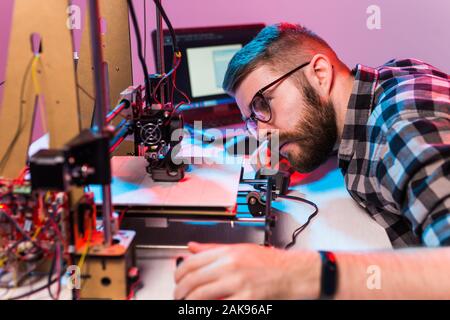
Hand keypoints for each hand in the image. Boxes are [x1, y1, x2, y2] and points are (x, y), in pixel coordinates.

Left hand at [174, 242, 320, 299]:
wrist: (292, 273)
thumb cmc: (269, 262)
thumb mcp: (240, 249)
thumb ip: (213, 249)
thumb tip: (192, 248)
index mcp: (228, 253)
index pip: (192, 262)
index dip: (179, 273)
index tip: (177, 280)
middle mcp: (231, 266)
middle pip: (193, 279)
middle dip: (180, 291)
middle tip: (178, 296)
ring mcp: (238, 283)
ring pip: (201, 295)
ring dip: (189, 302)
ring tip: (187, 303)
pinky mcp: (246, 300)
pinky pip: (220, 306)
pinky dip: (208, 308)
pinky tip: (206, 307)